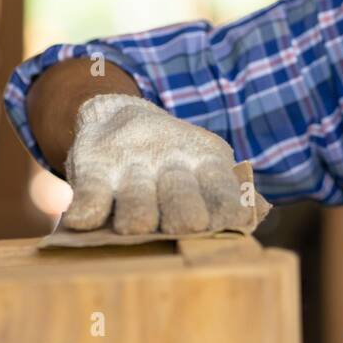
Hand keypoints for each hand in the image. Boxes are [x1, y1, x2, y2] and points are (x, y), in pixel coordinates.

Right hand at [62, 94, 247, 234]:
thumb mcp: (206, 163)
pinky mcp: (93, 165)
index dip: (227, 208)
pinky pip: (90, 193)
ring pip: (135, 199)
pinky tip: (83, 223)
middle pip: (180, 196)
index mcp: (205, 161)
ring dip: (136, 215)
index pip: (222, 188)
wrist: (117, 113)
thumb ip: (231, 191)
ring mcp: (130, 164)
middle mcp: (169, 160)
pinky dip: (86, 209)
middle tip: (187, 226)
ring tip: (135, 229)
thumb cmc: (173, 157)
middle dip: (184, 213)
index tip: (230, 225)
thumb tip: (260, 211)